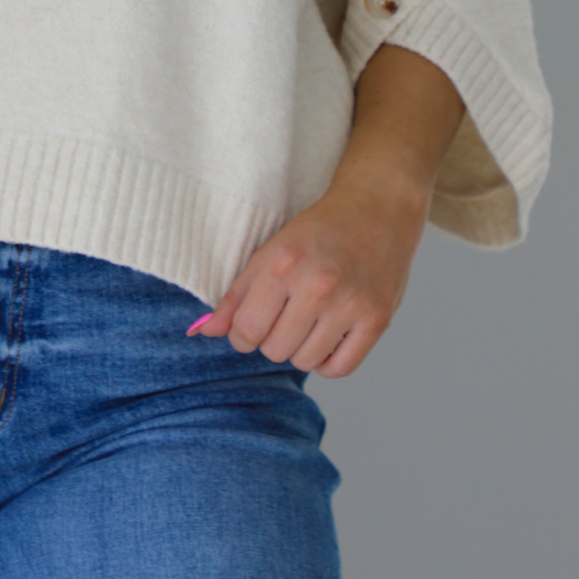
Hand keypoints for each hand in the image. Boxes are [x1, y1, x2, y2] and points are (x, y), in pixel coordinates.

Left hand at [191, 174, 428, 377]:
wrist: (375, 210)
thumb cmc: (317, 232)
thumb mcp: (269, 252)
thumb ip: (235, 296)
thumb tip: (201, 332)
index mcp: (282, 264)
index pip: (246, 331)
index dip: (242, 334)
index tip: (253, 323)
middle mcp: (317, 286)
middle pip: (274, 350)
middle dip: (273, 338)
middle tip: (285, 314)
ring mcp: (350, 304)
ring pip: (305, 362)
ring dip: (301, 349)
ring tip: (309, 321)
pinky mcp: (377, 320)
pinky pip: (339, 368)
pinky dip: (329, 360)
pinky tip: (329, 335)